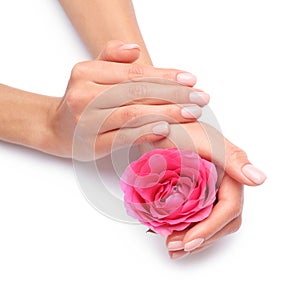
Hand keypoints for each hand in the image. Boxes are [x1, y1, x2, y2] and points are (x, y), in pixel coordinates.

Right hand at [48, 41, 209, 159]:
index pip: (134, 73)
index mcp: (85, 73)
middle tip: (200, 98)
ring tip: (191, 113)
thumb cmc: (81, 99)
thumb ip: (111, 57)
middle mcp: (84, 95)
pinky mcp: (91, 145)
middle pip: (137, 92)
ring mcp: (86, 122)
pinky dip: (146, 132)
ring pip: (133, 114)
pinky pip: (123, 137)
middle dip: (174, 94)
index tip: (191, 80)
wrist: (56, 129)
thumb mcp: (90, 72)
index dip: (165, 76)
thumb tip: (135, 50)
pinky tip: (166, 128)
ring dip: (167, 113)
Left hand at [143, 122, 265, 258]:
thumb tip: (259, 179)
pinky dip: (186, 230)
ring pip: (210, 223)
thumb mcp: (205, 139)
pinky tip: (171, 236)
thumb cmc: (182, 129)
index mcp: (231, 175)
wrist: (160, 127)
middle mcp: (223, 186)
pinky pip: (197, 217)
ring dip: (193, 239)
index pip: (229, 209)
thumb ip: (233, 158)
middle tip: (174, 247)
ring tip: (172, 248)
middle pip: (221, 222)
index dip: (211, 228)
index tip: (189, 241)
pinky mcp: (196, 194)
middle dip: (201, 238)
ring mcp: (210, 191)